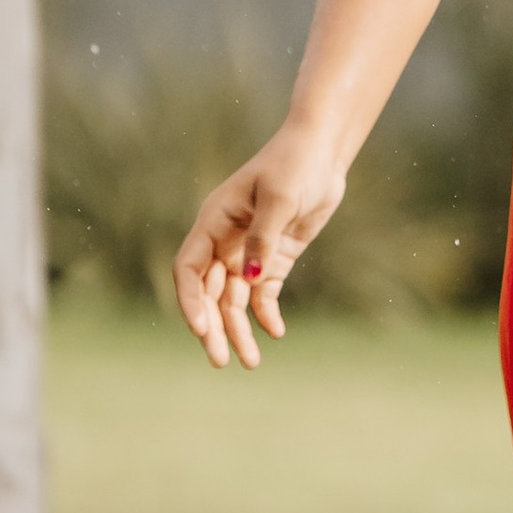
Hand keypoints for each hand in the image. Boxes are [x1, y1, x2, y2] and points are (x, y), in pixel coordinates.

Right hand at [173, 131, 348, 370]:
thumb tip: (249, 279)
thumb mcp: (280, 199)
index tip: (200, 329)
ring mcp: (249, 250)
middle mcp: (225, 240)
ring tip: (251, 362)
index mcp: (213, 221)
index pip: (190, 268)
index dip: (190, 301)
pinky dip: (266, 314)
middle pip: (210, 292)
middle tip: (221, 361)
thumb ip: (263, 238)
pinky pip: (263, 293)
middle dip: (213, 327)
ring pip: (235, 299)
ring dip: (239, 330)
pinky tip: (276, 332)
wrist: (323, 151)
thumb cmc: (295, 164)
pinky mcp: (273, 257)